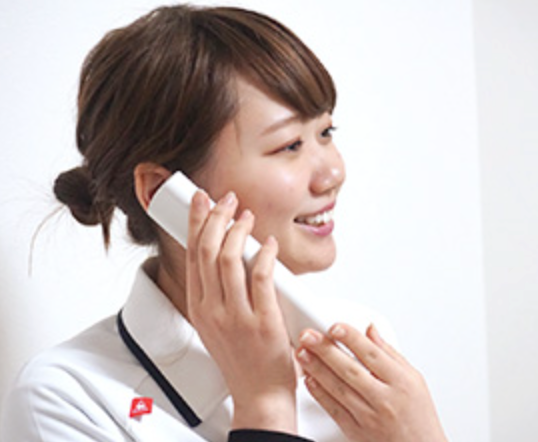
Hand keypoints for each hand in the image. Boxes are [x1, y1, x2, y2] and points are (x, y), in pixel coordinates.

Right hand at [185, 191, 296, 432]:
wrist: (258, 394)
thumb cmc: (240, 359)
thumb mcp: (216, 324)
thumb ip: (217, 292)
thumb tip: (228, 254)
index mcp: (199, 307)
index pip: (192, 255)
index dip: (197, 222)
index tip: (202, 201)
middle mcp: (212, 309)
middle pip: (207, 250)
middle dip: (216, 217)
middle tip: (228, 200)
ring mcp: (236, 316)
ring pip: (229, 259)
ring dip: (239, 230)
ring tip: (248, 216)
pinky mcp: (263, 321)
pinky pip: (260, 277)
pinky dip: (264, 254)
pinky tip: (269, 243)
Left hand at [296, 323, 446, 441]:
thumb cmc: (419, 416)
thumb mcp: (414, 379)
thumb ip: (390, 353)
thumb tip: (371, 330)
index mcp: (401, 382)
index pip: (372, 354)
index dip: (351, 338)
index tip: (335, 326)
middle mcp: (384, 399)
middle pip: (350, 369)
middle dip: (326, 349)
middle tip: (308, 335)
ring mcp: (369, 417)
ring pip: (338, 388)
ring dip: (316, 368)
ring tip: (303, 352)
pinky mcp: (356, 432)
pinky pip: (333, 410)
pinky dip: (319, 393)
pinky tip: (309, 379)